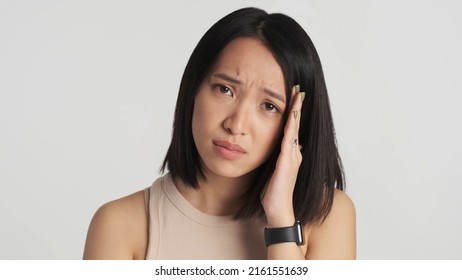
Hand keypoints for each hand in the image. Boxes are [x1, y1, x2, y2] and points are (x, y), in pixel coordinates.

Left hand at [261, 85, 304, 227]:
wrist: (278, 208)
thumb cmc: (274, 191)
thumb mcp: (277, 170)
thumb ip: (283, 157)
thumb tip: (292, 145)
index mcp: (291, 153)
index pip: (292, 128)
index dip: (293, 112)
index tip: (294, 95)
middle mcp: (294, 152)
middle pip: (296, 124)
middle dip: (297, 106)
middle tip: (298, 88)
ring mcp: (292, 157)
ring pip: (294, 129)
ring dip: (295, 111)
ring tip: (297, 95)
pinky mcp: (286, 162)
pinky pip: (288, 140)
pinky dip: (290, 127)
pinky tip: (291, 116)